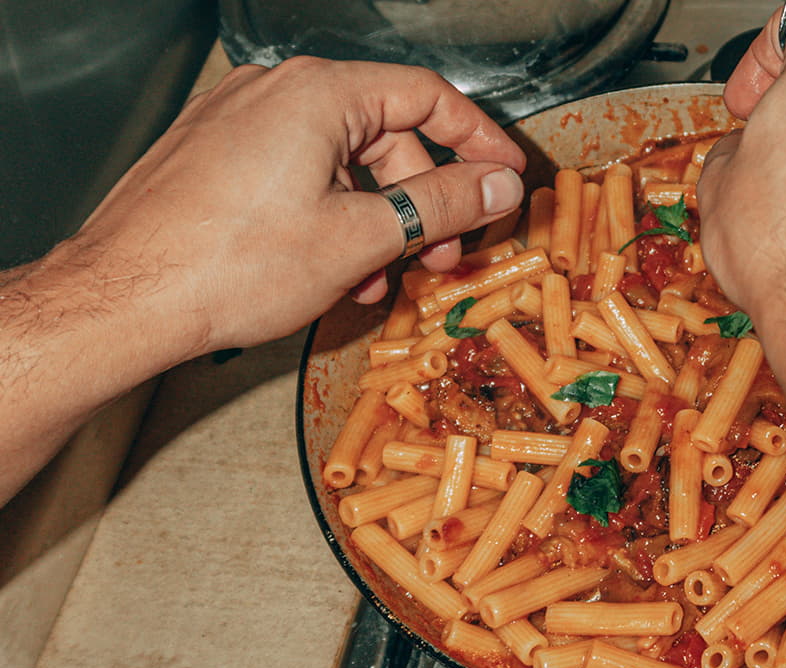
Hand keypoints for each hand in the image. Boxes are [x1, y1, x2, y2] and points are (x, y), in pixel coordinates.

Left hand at [71, 57, 526, 353]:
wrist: (125, 300)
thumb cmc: (225, 266)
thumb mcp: (359, 238)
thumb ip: (440, 205)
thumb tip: (495, 187)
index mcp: (316, 93)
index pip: (427, 96)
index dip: (477, 140)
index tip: (502, 175)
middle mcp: (274, 91)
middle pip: (384, 134)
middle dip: (419, 200)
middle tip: (439, 252)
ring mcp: (238, 121)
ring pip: (340, 163)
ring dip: (372, 220)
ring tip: (374, 277)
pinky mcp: (216, 155)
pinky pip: (296, 174)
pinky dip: (327, 216)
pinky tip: (329, 268)